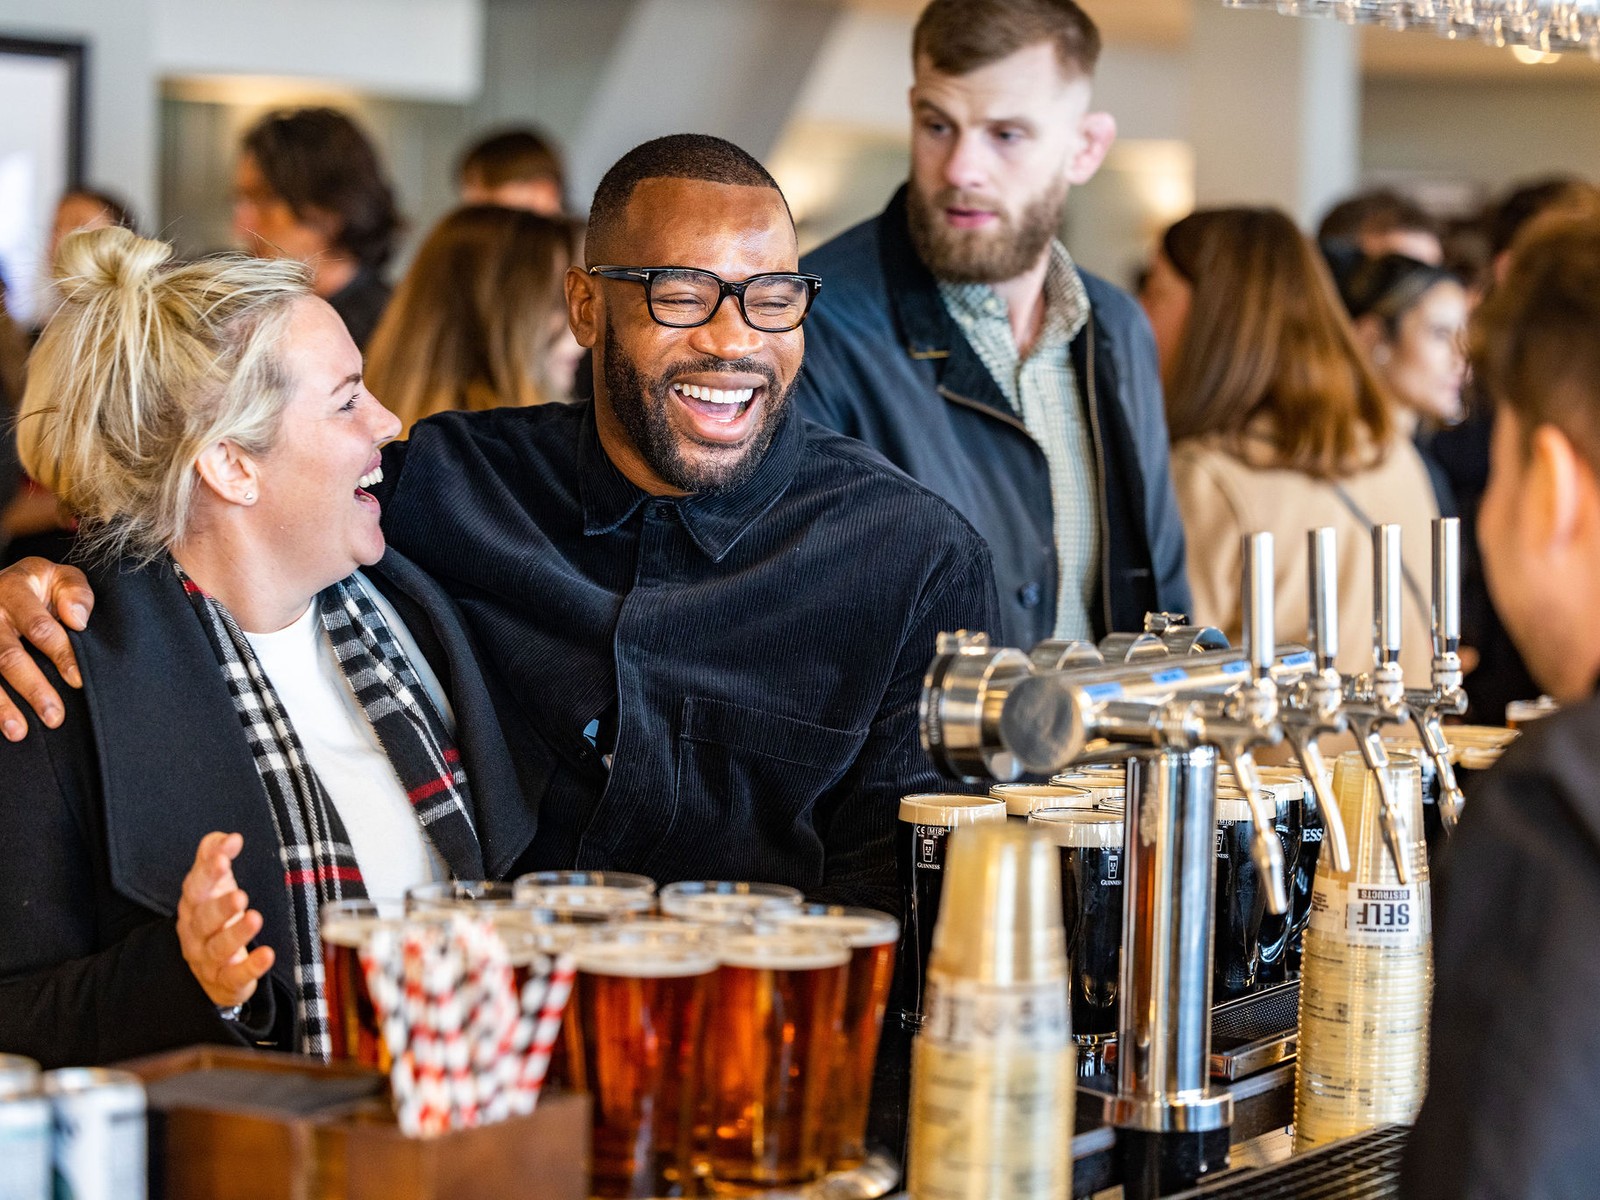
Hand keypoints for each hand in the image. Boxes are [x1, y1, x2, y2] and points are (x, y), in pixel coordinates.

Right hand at [0, 557, 92, 740]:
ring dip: (1, 705)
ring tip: (18, 731)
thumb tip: (78, 620)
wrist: (5, 583)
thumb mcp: (61, 578)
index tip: (78, 681)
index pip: (40, 628)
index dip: (61, 655)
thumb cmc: (43, 587)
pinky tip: (1, 725)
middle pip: (8, 655)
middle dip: (32, 688)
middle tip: (54, 717)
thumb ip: (75, 593)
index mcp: (16, 590)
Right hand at [176, 832, 274, 1009]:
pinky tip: (267, 955)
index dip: (208, 871)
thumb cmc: (215, 917)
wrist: (210, 967)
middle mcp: (196, 933)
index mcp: (193, 906)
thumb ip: (214, 856)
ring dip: (236, 934)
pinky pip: (236, 975)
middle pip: (203, 920)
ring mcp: (208, 960)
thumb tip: (227, 837)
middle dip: (220, 907)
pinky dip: (251, 967)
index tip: (226, 855)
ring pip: (218, 948)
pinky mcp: (226, 981)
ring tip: (255, 918)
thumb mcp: (213, 885)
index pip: (195, 887)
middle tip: (240, 895)